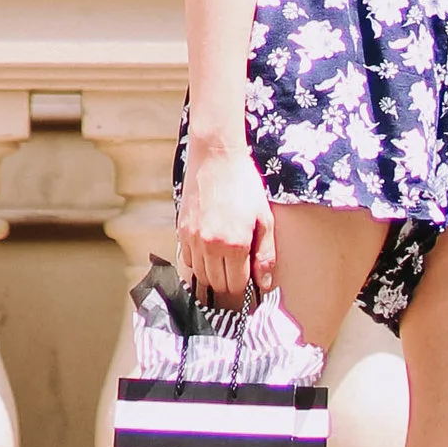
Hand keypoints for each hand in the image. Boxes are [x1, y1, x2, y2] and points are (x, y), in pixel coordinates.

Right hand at [178, 140, 276, 308]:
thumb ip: (265, 254)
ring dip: (213, 276)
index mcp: (234, 244)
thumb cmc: (244, 184)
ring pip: (200, 275)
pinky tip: (209, 252)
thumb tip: (265, 283)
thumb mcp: (264, 218)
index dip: (245, 288)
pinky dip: (198, 263)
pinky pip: (187, 260)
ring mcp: (192, 239)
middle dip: (229, 285)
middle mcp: (210, 245)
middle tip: (238, 275)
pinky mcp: (181, 230)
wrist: (216, 157)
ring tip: (224, 266)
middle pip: (217, 284)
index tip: (249, 285)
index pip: (236, 285)